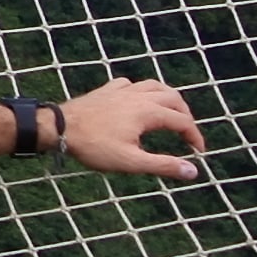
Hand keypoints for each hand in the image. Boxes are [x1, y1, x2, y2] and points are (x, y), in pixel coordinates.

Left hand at [61, 75, 204, 181]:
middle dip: (185, 116)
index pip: (182, 121)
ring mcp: (121, 90)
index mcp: (147, 111)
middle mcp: (137, 95)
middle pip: (173, 98)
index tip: (198, 153)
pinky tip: (138, 101)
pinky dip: (142, 91)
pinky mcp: (106, 90)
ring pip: (154, 86)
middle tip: (188, 135)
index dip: (195, 137)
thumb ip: (164, 165)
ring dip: (168, 99)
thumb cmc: (93, 146)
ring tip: (173, 114)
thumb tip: (193, 172)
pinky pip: (131, 84)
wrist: (58, 127)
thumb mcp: (131, 162)